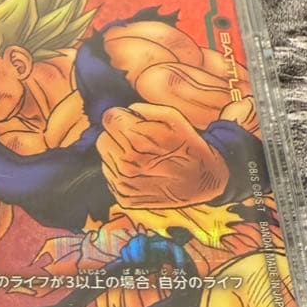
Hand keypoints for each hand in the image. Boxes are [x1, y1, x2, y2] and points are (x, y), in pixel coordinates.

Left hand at [97, 102, 228, 208]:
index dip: (120, 116)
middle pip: (103, 138)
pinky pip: (110, 176)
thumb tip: (124, 111)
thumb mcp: (173, 117)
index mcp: (137, 140)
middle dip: (117, 135)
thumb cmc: (188, 146)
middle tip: (137, 139)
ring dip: (118, 153)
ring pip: (105, 157)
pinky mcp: (124, 197)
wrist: (203, 182)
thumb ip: (144, 109)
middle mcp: (127, 163)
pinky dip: (121, 172)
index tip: (130, 121)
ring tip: (141, 156)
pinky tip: (141, 171)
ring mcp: (124, 183)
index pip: (108, 118)